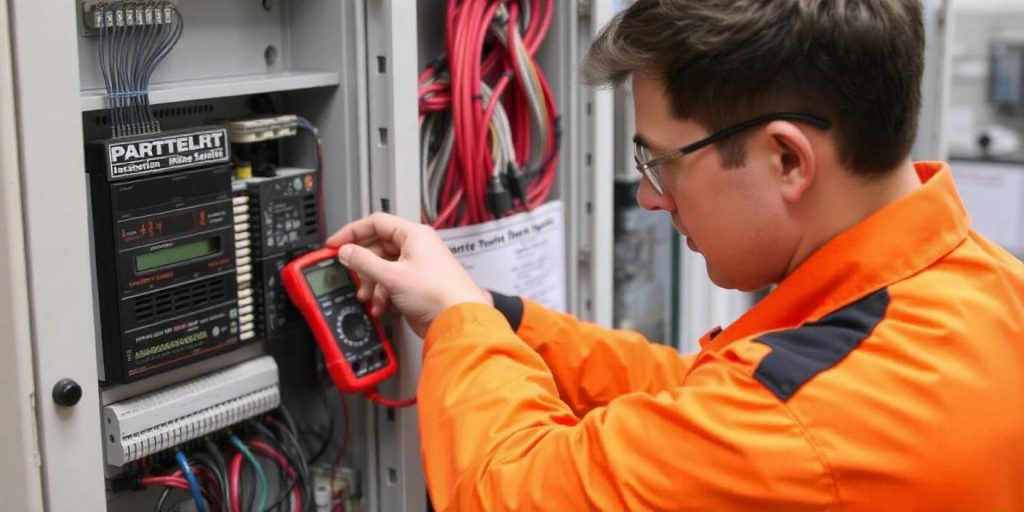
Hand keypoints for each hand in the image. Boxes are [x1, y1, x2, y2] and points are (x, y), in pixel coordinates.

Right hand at [326, 213, 491, 337]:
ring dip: (372, 284)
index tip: (336, 243)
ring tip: (368, 296)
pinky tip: (381, 305)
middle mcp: (416, 248)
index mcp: (414, 235)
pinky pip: (391, 283)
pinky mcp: (416, 285)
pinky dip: (383, 294)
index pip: (376, 223)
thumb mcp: (392, 275)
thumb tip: (347, 252)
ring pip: (383, 268)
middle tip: (351, 273)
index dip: (352, 232)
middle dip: (363, 265)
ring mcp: (417, 267)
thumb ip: (365, 262)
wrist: (457, 320)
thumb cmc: (438, 293)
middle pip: (378, 248)